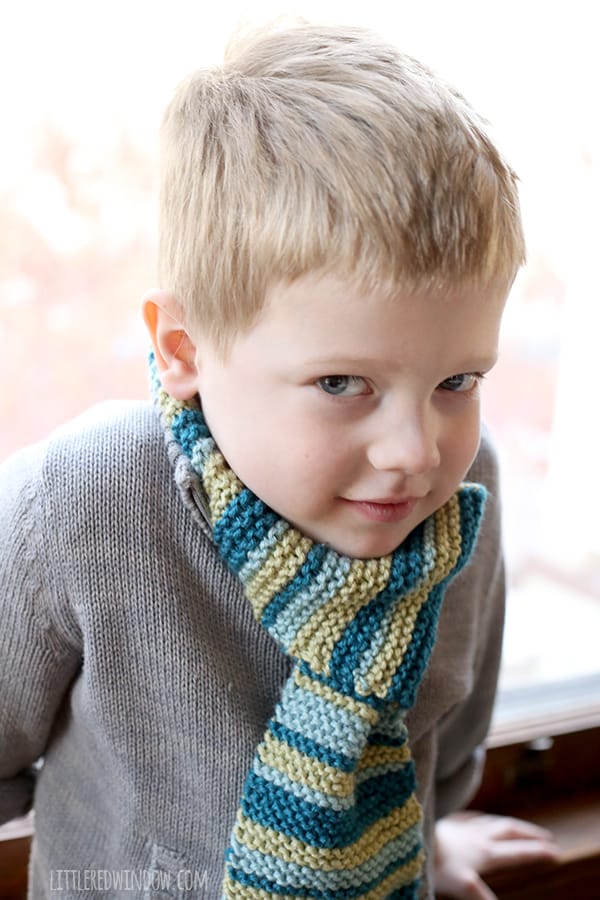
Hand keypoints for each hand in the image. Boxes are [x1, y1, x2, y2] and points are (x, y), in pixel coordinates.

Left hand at [433, 811, 559, 898]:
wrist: (411, 838)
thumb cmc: (435, 865)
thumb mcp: (465, 886)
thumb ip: (485, 897)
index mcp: (486, 852)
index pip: (518, 852)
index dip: (538, 852)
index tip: (556, 852)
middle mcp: (477, 835)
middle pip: (509, 830)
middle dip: (530, 834)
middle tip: (546, 836)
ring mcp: (461, 827)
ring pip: (491, 821)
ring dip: (508, 824)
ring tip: (516, 826)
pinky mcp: (446, 822)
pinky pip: (468, 817)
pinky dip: (479, 818)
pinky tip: (478, 818)